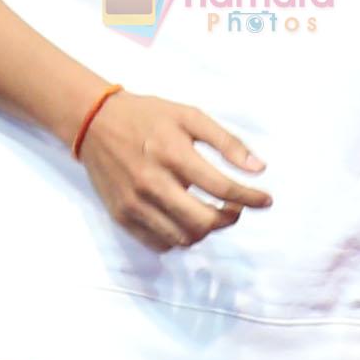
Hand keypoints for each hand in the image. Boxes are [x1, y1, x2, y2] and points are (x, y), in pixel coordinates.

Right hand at [79, 88, 268, 251]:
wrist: (94, 122)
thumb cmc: (148, 117)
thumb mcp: (190, 116)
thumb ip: (226, 142)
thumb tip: (259, 168)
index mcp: (173, 154)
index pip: (222, 188)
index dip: (250, 198)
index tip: (266, 201)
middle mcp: (152, 183)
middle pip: (203, 221)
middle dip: (229, 218)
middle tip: (234, 208)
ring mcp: (134, 204)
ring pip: (183, 238)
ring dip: (205, 230)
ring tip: (209, 212)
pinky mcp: (121, 216)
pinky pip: (160, 244)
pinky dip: (179, 237)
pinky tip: (183, 219)